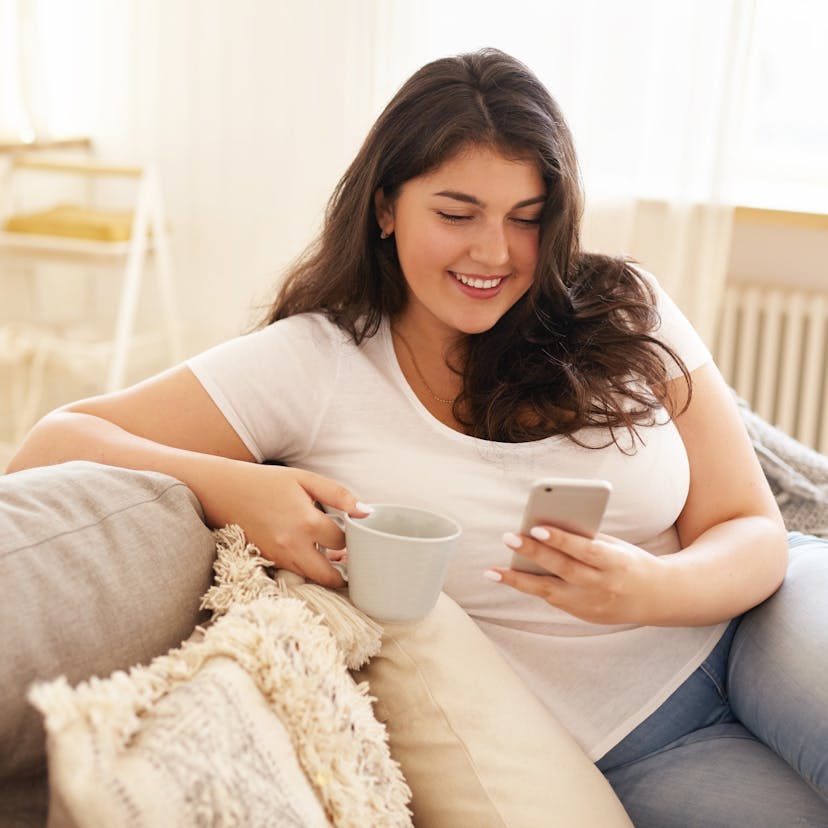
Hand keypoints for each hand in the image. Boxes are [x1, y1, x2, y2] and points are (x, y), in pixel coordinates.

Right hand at [199, 459, 369, 587]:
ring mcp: (278, 558)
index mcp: (306, 522)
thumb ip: (339, 495)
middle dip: (343, 570)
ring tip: (331, 553)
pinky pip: (295, 573)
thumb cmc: (267, 482)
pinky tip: (309, 550)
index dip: (352, 538)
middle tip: (349, 557)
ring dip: (325, 571)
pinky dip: (306, 567)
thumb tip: (366, 513)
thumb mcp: (306, 480)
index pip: (342, 542)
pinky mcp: (269, 562)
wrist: (224, 491)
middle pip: (330, 577)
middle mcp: (292, 546)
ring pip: (312, 578)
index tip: (354, 531)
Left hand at [486, 525, 665, 624]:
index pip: (585, 550)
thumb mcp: (616, 546)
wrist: (657, 597)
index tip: (537, 527)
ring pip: (550, 592)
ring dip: (518, 580)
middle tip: (508, 537)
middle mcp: (603, 586)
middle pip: (563, 569)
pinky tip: (511, 577)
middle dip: (534, 553)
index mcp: (615, 563)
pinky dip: (532, 588)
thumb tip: (548, 528)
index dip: (562, 540)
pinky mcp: (584, 616)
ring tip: (492, 571)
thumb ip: (586, 540)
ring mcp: (592, 604)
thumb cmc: (630, 562)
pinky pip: (553, 600)